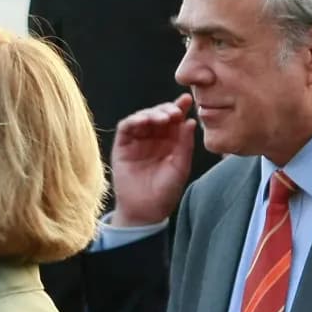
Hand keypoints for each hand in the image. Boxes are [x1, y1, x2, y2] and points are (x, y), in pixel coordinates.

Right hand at [109, 94, 195, 226]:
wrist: (146, 211)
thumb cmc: (165, 192)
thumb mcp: (180, 167)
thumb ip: (185, 144)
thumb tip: (190, 121)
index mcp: (170, 141)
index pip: (174, 120)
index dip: (179, 108)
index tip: (186, 100)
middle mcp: (154, 138)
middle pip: (158, 114)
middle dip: (166, 109)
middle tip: (173, 112)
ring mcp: (137, 141)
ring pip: (142, 117)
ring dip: (151, 113)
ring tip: (161, 118)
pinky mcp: (122, 146)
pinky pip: (126, 127)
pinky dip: (134, 121)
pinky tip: (143, 122)